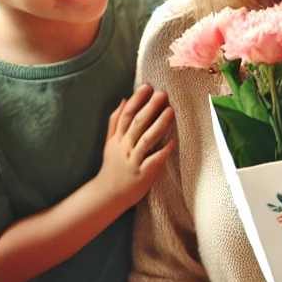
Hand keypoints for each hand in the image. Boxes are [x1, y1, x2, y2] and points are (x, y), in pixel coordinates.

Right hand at [97, 83, 175, 209]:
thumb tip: (124, 100)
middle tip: (163, 93)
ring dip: (159, 124)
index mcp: (117, 139)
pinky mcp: (142, 174)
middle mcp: (124, 147)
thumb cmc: (112, 167)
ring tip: (170, 111)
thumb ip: (115, 122)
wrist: (107, 195)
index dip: (137, 99)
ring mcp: (133, 161)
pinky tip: (174, 142)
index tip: (147, 86)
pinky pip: (153, 161)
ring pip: (146, 139)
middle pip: (137, 123)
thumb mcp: (109, 143)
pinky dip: (163, 151)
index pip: (126, 114)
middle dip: (150, 107)